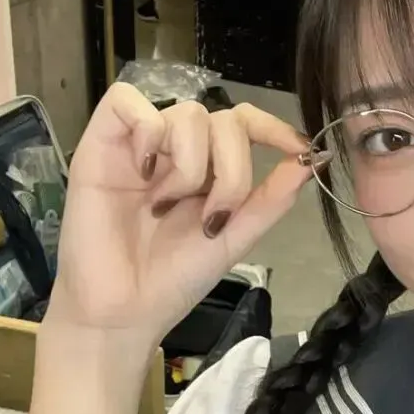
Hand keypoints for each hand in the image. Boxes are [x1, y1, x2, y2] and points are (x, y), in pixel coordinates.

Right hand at [49, 84, 313, 347]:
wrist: (123, 311)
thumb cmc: (174, 279)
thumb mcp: (235, 237)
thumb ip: (272, 198)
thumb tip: (312, 160)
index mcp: (210, 170)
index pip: (244, 123)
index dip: (273, 127)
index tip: (299, 148)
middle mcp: (177, 150)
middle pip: (224, 120)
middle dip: (231, 170)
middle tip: (209, 218)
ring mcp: (141, 144)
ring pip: (188, 114)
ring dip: (190, 165)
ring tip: (164, 206)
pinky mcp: (101, 142)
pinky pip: (128, 103)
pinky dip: (148, 133)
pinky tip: (144, 173)